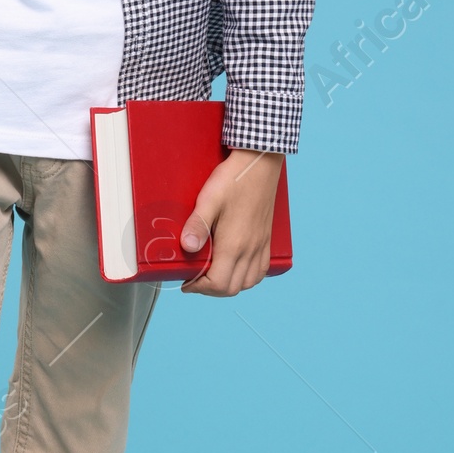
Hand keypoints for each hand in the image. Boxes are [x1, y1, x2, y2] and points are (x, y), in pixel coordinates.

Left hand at [179, 151, 282, 296]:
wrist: (260, 163)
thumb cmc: (234, 179)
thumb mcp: (209, 199)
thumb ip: (197, 225)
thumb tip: (187, 248)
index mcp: (234, 244)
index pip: (218, 284)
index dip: (199, 288)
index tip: (186, 281)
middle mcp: (250, 249)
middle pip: (232, 288)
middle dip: (211, 289)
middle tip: (196, 279)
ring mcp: (260, 245)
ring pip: (248, 282)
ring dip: (229, 285)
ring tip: (213, 274)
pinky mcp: (266, 239)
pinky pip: (261, 271)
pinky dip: (247, 277)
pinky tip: (237, 267)